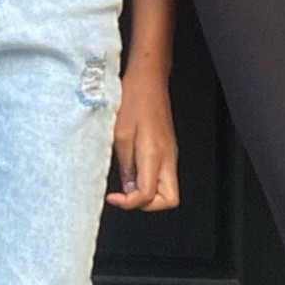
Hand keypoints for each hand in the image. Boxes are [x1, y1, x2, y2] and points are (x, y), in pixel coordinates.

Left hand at [106, 58, 179, 211]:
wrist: (148, 79)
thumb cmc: (133, 98)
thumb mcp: (119, 134)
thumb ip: (125, 165)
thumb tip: (128, 189)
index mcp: (154, 154)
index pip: (148, 195)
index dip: (129, 203)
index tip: (114, 197)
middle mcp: (168, 157)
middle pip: (169, 200)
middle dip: (147, 205)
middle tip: (126, 196)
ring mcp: (170, 154)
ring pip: (168, 190)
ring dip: (148, 194)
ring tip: (126, 183)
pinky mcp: (167, 150)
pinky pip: (163, 176)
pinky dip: (149, 181)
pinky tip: (132, 170)